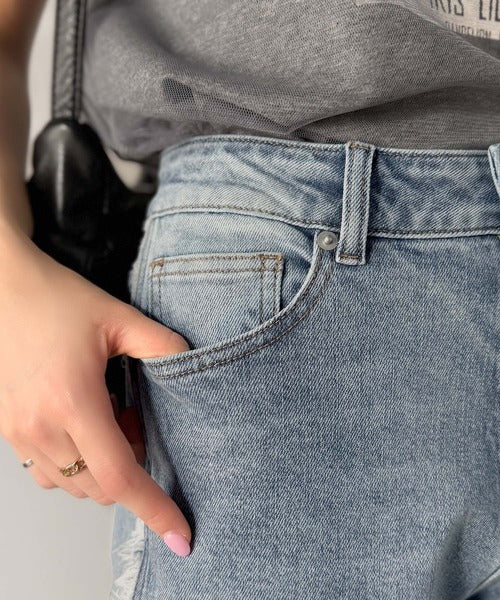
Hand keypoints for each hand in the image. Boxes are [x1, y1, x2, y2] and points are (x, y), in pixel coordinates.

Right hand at [0, 231, 191, 556]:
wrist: (2, 287)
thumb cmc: (54, 299)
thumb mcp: (118, 318)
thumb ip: (162, 346)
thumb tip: (194, 367)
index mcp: (72, 401)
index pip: (120, 476)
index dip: (154, 509)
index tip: (180, 534)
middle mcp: (41, 426)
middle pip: (101, 486)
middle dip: (132, 468)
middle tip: (137, 420)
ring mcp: (19, 432)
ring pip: (74, 484)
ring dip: (103, 465)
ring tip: (111, 414)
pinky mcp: (7, 429)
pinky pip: (47, 472)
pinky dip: (76, 462)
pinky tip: (84, 422)